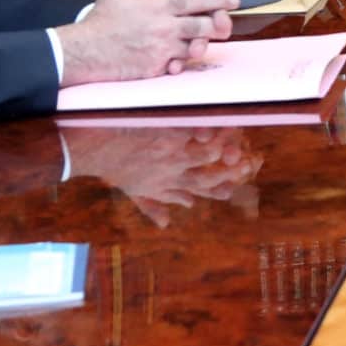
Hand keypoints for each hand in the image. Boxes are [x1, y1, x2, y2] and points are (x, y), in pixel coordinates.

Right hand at [59, 0, 239, 83]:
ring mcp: (161, 49)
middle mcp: (163, 27)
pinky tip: (191, 54)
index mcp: (156, 6)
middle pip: (202, 23)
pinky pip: (181, 63)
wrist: (86, 51)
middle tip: (229, 19)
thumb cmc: (103, 19)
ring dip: (207, 40)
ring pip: (196, 44)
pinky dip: (189, 59)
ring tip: (214, 36)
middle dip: (220, 20)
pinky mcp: (157, 66)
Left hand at [63, 126, 264, 227]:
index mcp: (169, 186)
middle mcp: (172, 173)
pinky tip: (219, 123)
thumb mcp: (136, 192)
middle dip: (231, 171)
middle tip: (251, 163)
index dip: (223, 188)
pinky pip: (193, 132)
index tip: (239, 183)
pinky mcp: (164, 135)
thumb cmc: (115, 169)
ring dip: (225, 147)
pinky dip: (208, 128)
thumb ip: (155, 206)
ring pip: (206, 153)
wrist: (94, 150)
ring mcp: (169, 154)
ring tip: (240, 140)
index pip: (202, 191)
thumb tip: (169, 222)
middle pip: (210, 175)